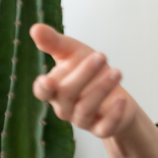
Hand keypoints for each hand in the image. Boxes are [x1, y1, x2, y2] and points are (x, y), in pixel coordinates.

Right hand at [30, 23, 137, 139]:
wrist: (115, 95)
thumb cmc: (90, 72)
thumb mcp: (72, 52)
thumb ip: (54, 42)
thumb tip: (35, 28)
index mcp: (55, 89)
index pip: (43, 91)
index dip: (44, 88)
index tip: (48, 80)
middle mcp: (65, 107)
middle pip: (67, 95)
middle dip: (84, 74)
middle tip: (101, 56)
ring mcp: (83, 120)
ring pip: (85, 109)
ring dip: (101, 89)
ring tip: (117, 72)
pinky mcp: (102, 129)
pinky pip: (105, 127)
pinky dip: (113, 115)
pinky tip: (122, 99)